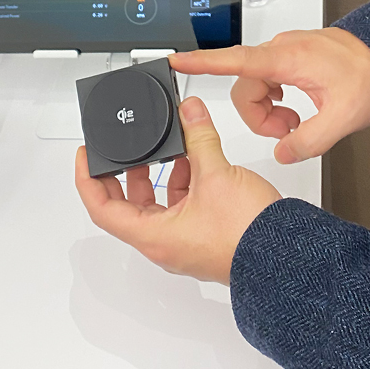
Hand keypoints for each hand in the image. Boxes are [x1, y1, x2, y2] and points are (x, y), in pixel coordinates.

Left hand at [74, 96, 280, 283]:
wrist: (284, 256)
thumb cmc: (247, 235)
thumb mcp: (216, 174)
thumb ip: (199, 138)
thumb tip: (189, 112)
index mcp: (155, 235)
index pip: (103, 209)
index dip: (89, 181)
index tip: (85, 158)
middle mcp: (166, 243)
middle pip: (129, 206)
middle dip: (127, 171)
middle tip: (125, 146)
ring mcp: (186, 241)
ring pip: (159, 204)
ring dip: (160, 173)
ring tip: (170, 145)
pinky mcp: (206, 234)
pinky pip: (183, 205)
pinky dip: (184, 180)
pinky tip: (197, 160)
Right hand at [170, 28, 369, 163]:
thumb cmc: (369, 76)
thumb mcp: (344, 117)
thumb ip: (310, 140)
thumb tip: (283, 151)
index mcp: (286, 58)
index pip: (235, 60)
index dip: (202, 63)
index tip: (176, 61)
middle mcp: (280, 50)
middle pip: (244, 88)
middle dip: (259, 117)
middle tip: (289, 133)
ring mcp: (284, 51)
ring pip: (255, 87)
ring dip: (269, 111)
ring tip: (297, 123)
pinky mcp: (289, 57)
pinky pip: (267, 81)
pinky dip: (276, 100)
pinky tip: (297, 109)